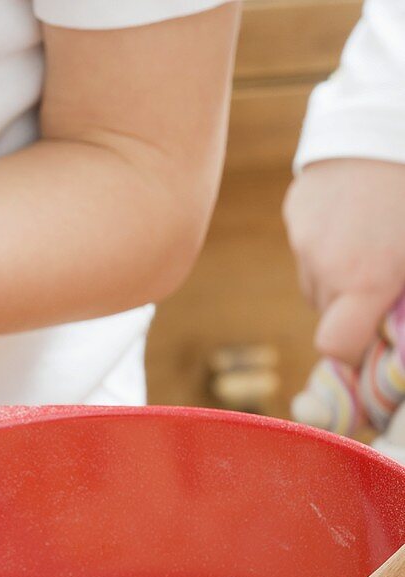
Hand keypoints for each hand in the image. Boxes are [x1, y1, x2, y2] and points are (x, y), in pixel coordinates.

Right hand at [284, 159, 404, 364]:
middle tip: (384, 274)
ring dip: (337, 273)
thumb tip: (393, 336)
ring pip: (315, 278)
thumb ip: (402, 300)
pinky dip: (327, 241)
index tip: (372, 338)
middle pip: (326, 312)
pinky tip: (354, 212)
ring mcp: (303, 237)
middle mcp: (325, 265)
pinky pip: (307, 245)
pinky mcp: (295, 210)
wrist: (395, 112)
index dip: (352, 349)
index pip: (334, 346)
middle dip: (352, 305)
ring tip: (369, 237)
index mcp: (365, 281)